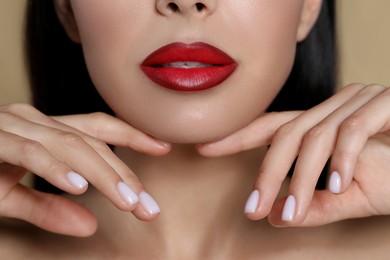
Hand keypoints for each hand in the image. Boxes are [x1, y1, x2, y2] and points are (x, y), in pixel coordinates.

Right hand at [0, 103, 170, 235]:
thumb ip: (49, 207)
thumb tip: (88, 226)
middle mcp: (32, 121)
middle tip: (149, 206)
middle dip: (124, 173)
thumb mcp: (13, 197)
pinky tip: (79, 187)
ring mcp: (11, 126)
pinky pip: (29, 152)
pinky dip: (54, 169)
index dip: (132, 134)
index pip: (97, 126)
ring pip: (69, 145)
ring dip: (102, 175)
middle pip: (91, 143)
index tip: (164, 147)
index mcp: (44, 130)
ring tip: (128, 202)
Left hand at [197, 83, 389, 226]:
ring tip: (290, 211)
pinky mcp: (384, 103)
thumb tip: (275, 218)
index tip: (203, 148)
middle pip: (287, 134)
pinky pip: (354, 130)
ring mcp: (359, 100)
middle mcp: (334, 105)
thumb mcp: (349, 197)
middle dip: (267, 173)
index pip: (270, 125)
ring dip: (301, 178)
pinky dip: (342, 160)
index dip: (236, 136)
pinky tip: (338, 186)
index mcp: (320, 121)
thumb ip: (314, 205)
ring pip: (315, 135)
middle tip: (252, 209)